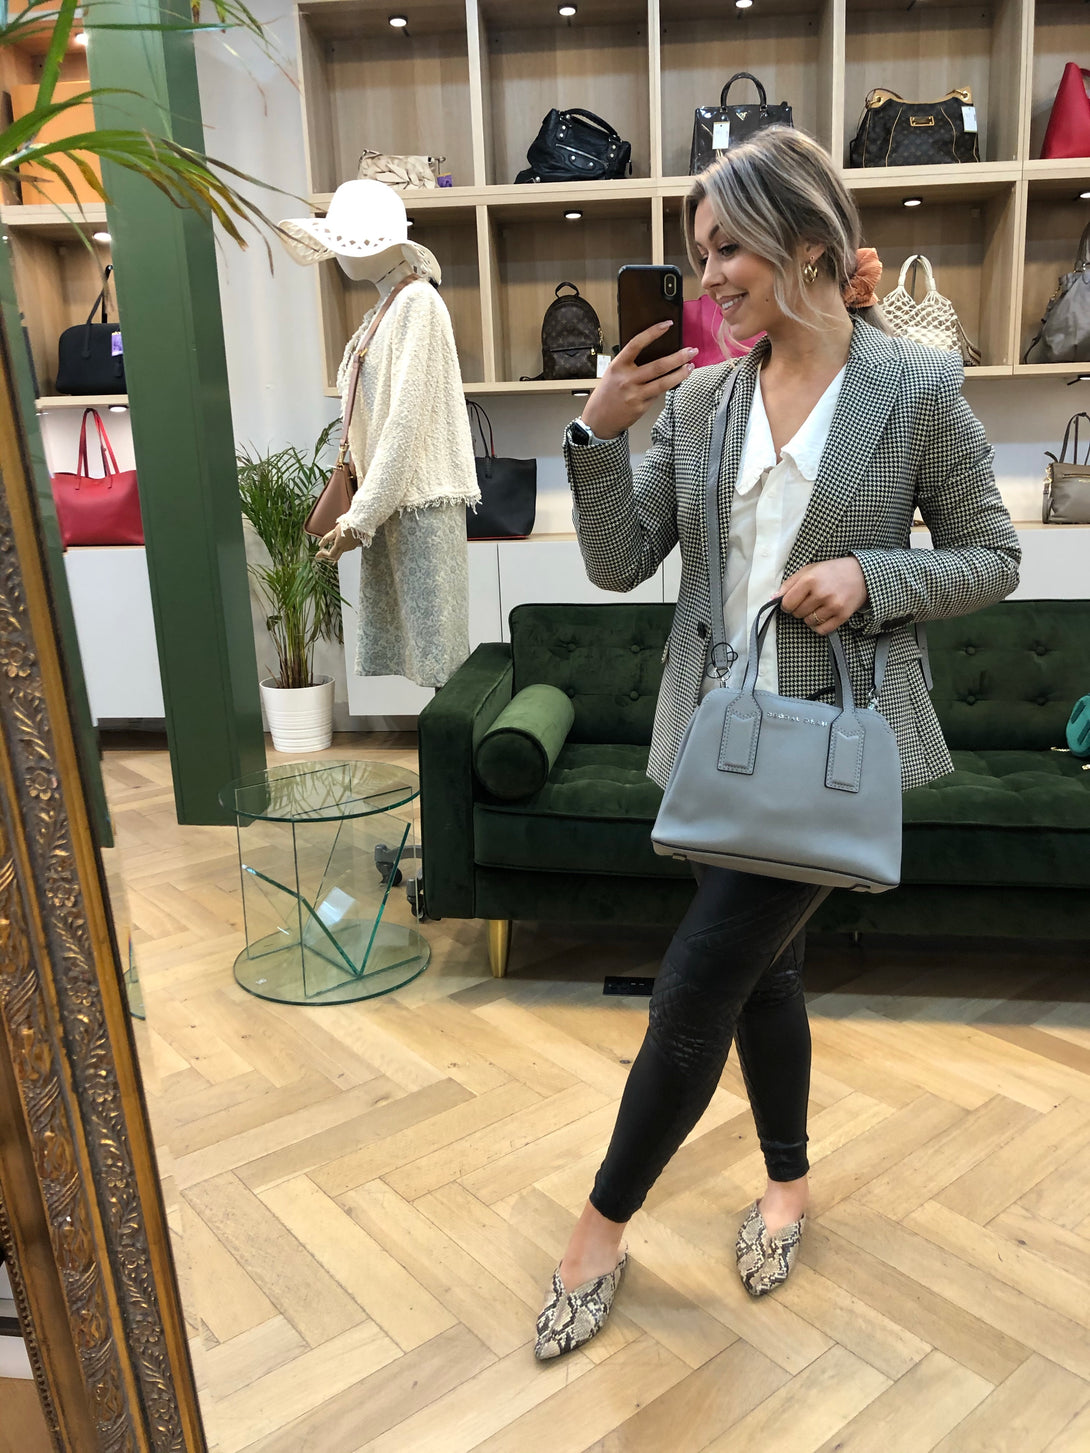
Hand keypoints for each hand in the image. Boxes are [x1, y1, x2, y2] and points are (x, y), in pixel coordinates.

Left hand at [315, 522, 357, 562]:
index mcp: (339, 545)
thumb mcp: (335, 530)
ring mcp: (350, 548)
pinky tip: (340, 541)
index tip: (319, 553)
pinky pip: (345, 549)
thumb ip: (327, 539)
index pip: (330, 555)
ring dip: (334, 550)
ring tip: (330, 544)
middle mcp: (345, 548)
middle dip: (327, 556)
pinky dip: (340, 547)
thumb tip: (320, 545)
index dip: (323, 555)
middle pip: (335, 557)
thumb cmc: (347, 525)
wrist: (360, 524)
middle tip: (322, 553)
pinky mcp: (354, 546)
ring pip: (340, 552)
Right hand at [579, 324, 697, 439]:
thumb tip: (655, 355)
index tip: (668, 325)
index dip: (653, 332)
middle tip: (692, 351)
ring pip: (664, 383)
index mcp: (618, 365)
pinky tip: (675, 381)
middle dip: (678, 357)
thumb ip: (630, 364)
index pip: (637, 344)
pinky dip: (668, 387)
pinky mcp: (641, 407)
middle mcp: (627, 379)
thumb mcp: (613, 373)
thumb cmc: (607, 394)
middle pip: (658, 366)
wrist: (598, 420)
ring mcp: (635, 394)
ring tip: (691, 367)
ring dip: (680, 374)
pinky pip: (659, 394)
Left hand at [775, 557, 867, 635]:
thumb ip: (789, 584)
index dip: (786, 605)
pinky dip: (818, 626)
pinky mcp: (842, 616)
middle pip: (797, 613)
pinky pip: (822, 630)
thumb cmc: (831, 571)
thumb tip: (772, 599)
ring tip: (817, 606)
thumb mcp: (808, 570)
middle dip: (799, 609)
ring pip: (808, 622)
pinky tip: (822, 616)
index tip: (792, 602)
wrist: (861, 574)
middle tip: (808, 601)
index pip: (787, 603)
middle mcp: (821, 593)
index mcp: (810, 580)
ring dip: (809, 617)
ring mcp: (833, 606)